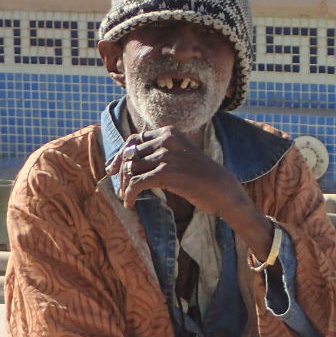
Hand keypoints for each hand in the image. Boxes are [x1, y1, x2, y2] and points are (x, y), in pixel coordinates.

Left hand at [105, 126, 236, 212]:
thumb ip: (160, 154)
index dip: (120, 154)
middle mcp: (166, 140)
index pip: (134, 139)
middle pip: (129, 153)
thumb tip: (131, 161)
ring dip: (125, 186)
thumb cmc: (202, 177)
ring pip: (131, 168)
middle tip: (117, 187)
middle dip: (120, 171)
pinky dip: (129, 195)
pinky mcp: (166, 173)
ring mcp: (166, 155)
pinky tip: (130, 204)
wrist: (222, 189)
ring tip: (126, 198)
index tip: (113, 169)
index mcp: (168, 133)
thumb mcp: (181, 156)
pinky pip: (136, 183)